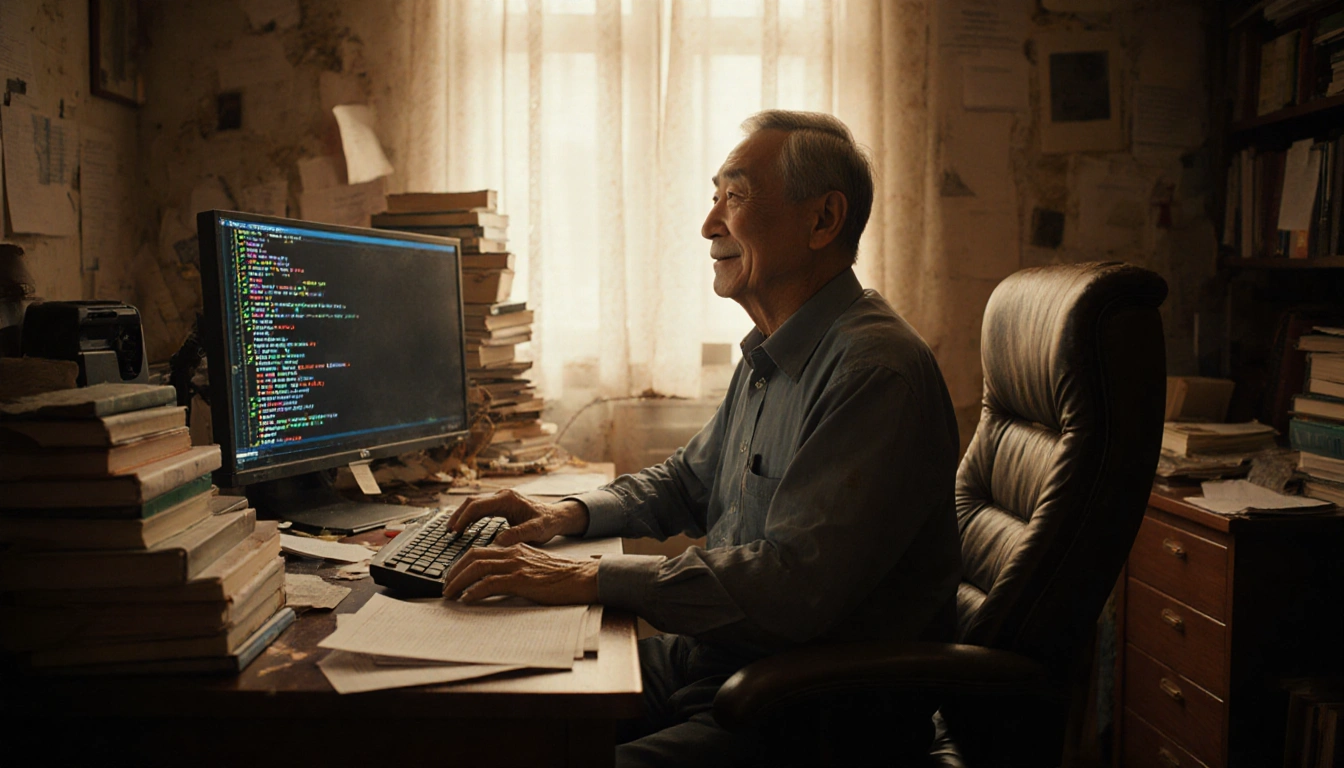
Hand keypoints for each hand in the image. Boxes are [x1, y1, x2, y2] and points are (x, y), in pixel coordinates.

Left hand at [442, 544, 598, 604]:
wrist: (582, 577)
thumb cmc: (562, 576)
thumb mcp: (535, 566)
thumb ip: (516, 567)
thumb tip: (497, 580)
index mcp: (515, 549)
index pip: (480, 551)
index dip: (461, 563)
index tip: (452, 577)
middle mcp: (513, 553)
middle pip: (472, 557)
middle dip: (453, 572)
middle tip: (445, 587)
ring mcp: (516, 565)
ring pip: (477, 568)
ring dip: (458, 582)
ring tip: (450, 595)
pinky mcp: (521, 580)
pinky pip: (490, 584)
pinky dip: (474, 591)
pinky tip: (467, 600)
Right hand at [448, 489, 587, 547]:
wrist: (557, 516)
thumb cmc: (548, 523)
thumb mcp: (536, 531)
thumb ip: (519, 535)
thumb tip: (498, 542)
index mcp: (508, 500)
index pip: (478, 505)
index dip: (464, 517)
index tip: (454, 530)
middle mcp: (503, 495)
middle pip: (473, 501)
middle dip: (458, 515)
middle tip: (448, 531)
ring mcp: (502, 498)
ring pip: (475, 503)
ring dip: (462, 515)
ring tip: (452, 530)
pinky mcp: (502, 504)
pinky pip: (481, 507)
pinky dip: (470, 516)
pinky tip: (464, 528)